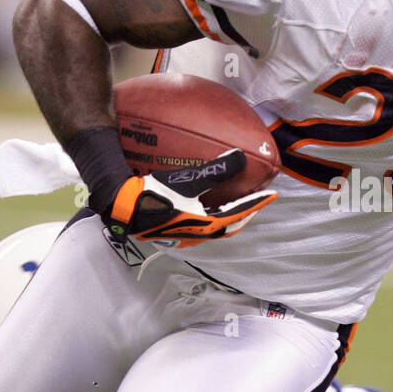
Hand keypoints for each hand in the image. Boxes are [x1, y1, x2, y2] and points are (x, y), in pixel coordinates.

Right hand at [103, 149, 275, 249]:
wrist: (121, 205)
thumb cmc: (153, 192)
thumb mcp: (187, 179)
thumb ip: (215, 169)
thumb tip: (240, 157)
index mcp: (204, 225)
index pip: (238, 214)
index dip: (256, 204)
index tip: (272, 194)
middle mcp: (196, 234)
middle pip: (228, 226)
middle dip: (244, 213)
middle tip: (256, 201)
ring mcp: (182, 234)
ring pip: (213, 227)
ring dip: (227, 216)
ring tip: (233, 203)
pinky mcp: (170, 230)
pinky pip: (198, 224)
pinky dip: (209, 214)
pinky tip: (202, 203)